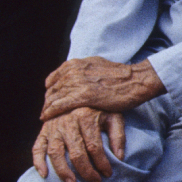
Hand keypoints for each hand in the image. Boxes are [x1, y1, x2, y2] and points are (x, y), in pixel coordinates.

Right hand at [32, 107, 126, 181]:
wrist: (76, 93)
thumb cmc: (98, 109)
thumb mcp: (113, 116)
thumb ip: (118, 135)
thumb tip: (119, 157)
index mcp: (86, 117)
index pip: (94, 146)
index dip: (102, 163)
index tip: (108, 174)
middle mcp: (67, 122)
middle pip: (76, 152)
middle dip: (86, 171)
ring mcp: (53, 127)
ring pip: (56, 152)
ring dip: (63, 170)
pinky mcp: (43, 131)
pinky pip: (37, 147)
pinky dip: (38, 162)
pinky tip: (44, 175)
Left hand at [40, 57, 164, 119]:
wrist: (136, 80)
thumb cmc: (120, 76)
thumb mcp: (97, 65)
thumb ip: (82, 70)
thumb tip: (75, 75)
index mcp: (75, 63)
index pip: (53, 79)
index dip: (51, 91)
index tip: (51, 101)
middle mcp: (73, 71)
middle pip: (52, 89)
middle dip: (48, 101)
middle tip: (47, 112)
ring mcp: (77, 83)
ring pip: (53, 98)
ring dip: (47, 108)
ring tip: (45, 117)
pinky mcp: (83, 96)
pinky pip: (59, 105)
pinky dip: (50, 112)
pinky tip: (45, 118)